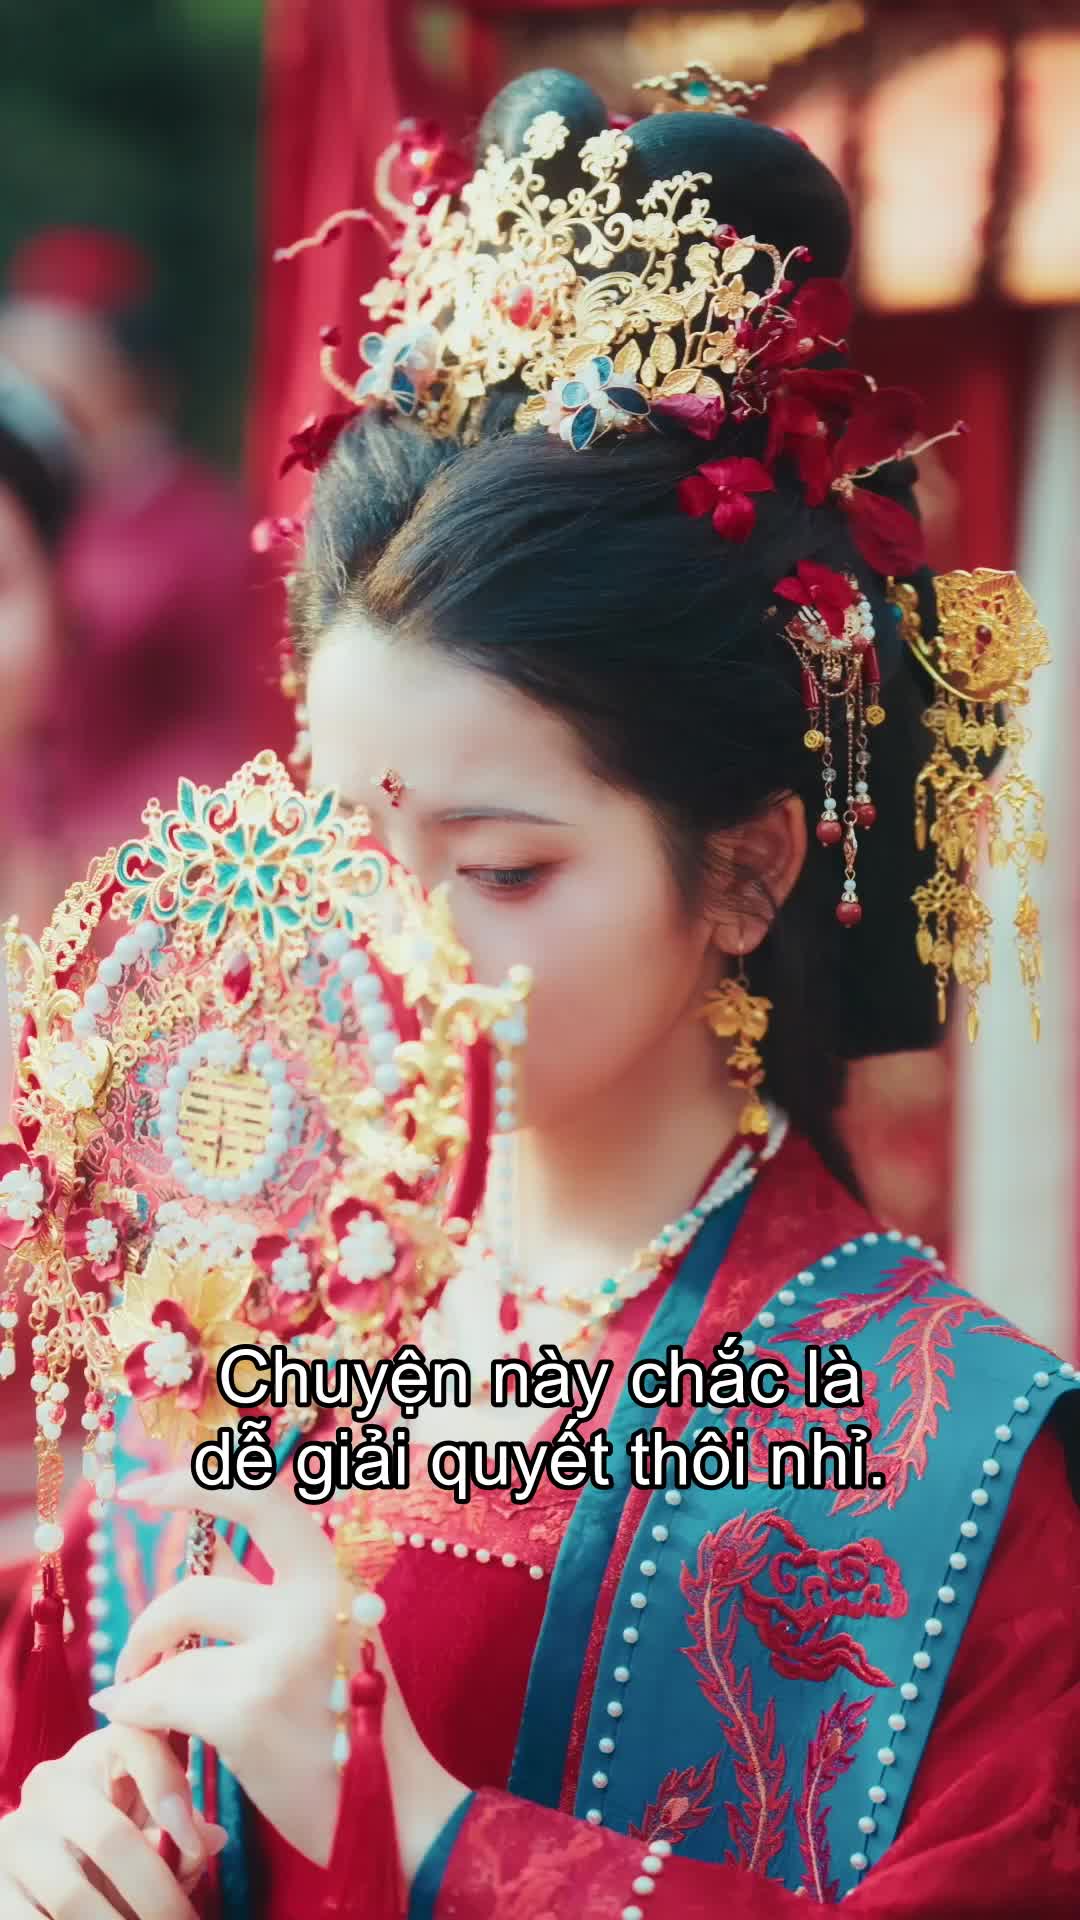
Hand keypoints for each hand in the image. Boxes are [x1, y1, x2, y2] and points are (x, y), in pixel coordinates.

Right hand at [0, 1722, 226, 1917]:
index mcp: (97, 1753)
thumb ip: (180, 1827)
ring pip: (73, 1896)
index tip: (200, 1848)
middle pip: (112, 1838)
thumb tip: (212, 1839)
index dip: (170, 1790)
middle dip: (158, 1895)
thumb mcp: (144, 1821)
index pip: (137, 1743)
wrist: (42, 1864)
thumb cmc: (113, 1839)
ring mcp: (16, 1836)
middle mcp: (51, 1784)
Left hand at [89, 1469, 467, 1878]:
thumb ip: (263, 1594)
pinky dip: (136, 1710)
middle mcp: (314, 1602)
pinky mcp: (248, 1709)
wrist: (395, 1812)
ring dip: (147, 1674)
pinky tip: (132, 1719)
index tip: (143, 1488)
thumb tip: (201, 1548)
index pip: (262, 1500)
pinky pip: (162, 1695)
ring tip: (146, 1702)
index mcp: (334, 1579)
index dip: (196, 1483)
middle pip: (199, 1575)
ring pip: (176, 1641)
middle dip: (149, 1619)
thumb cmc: (351, 1726)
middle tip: (131, 1651)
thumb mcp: (324, 1639)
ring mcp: (281, 1653)